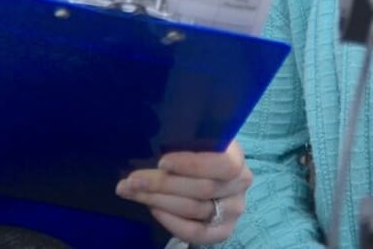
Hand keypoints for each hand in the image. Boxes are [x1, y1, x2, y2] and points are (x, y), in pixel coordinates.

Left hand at [116, 140, 251, 242]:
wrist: (215, 177)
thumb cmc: (201, 152)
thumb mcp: (199, 140)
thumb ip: (185, 141)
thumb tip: (152, 141)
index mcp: (237, 157)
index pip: (222, 163)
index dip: (192, 164)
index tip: (161, 162)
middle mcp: (240, 185)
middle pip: (201, 188)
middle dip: (162, 184)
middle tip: (133, 180)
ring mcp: (233, 211)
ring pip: (193, 208)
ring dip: (158, 200)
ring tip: (132, 191)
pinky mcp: (223, 231)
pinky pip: (194, 231)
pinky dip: (171, 221)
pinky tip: (153, 209)